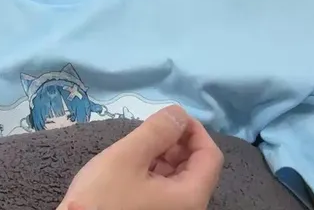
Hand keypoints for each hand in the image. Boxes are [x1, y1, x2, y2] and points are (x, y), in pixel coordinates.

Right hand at [57, 105, 222, 209]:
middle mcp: (189, 208)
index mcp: (190, 196)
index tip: (167, 116)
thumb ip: (156, 131)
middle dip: (176, 142)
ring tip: (135, 147)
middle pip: (197, 166)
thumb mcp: (126, 158)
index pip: (210, 155)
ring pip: (179, 177)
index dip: (193, 129)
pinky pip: (166, 190)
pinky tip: (132, 167)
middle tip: (147, 130)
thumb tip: (178, 112)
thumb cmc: (103, 199)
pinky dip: (154, 171)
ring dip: (163, 155)